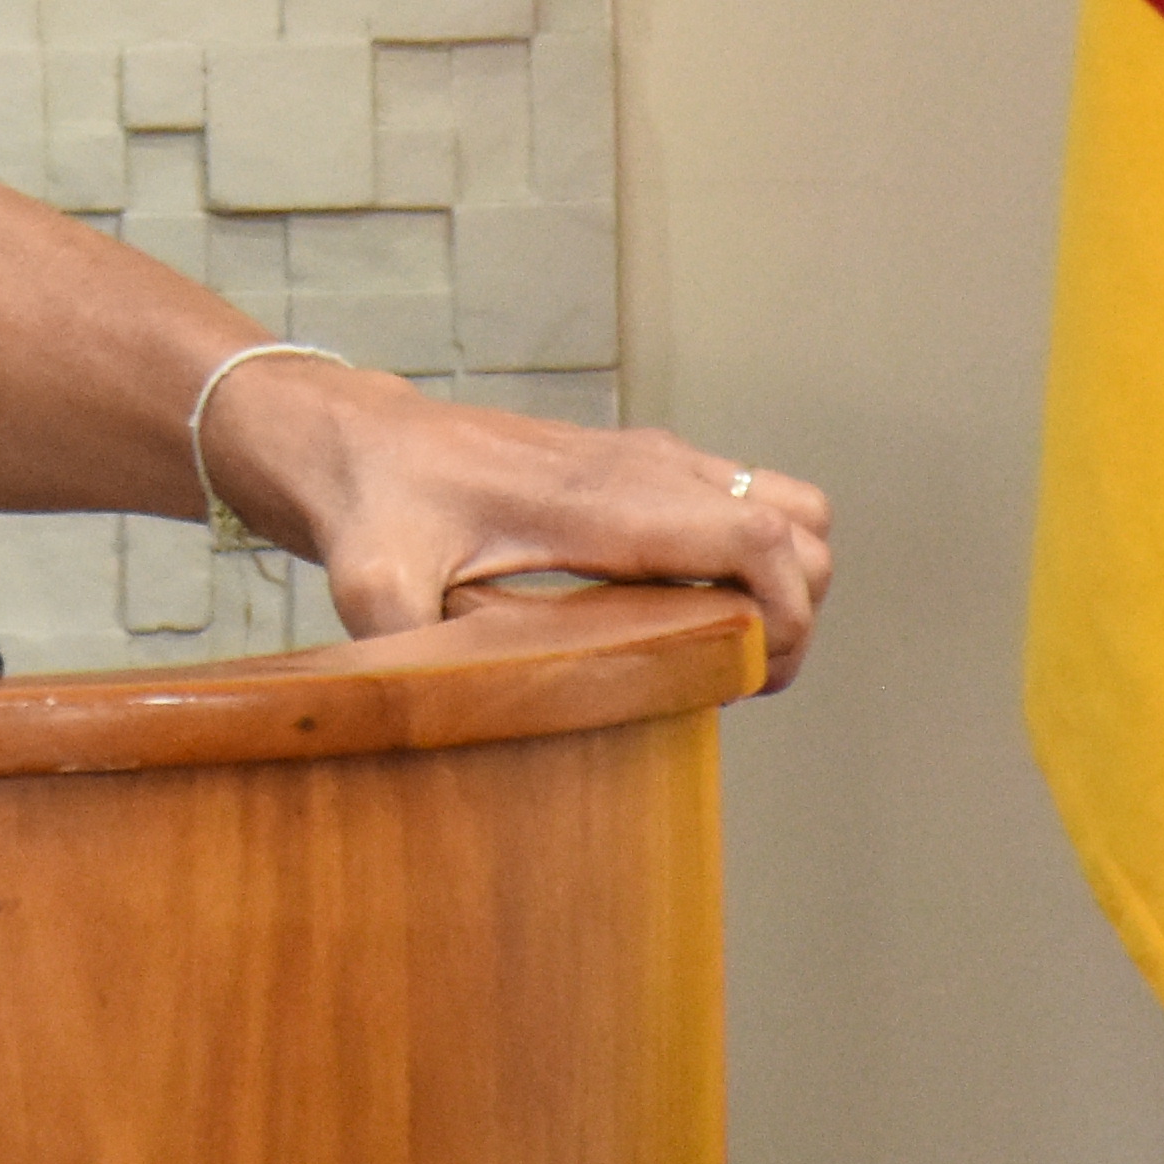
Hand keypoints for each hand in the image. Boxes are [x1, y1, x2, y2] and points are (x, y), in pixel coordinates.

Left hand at [214, 363, 836, 686]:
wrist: (362, 443)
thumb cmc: (375, 511)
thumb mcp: (376, 585)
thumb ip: (406, 648)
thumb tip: (434, 720)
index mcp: (604, 497)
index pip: (758, 534)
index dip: (788, 615)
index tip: (752, 678)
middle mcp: (648, 467)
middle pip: (802, 524)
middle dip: (797, 611)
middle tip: (738, 677)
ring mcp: (654, 461)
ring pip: (790, 508)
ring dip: (785, 582)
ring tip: (724, 650)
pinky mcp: (646, 470)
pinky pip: (747, 506)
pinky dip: (752, 561)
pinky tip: (684, 617)